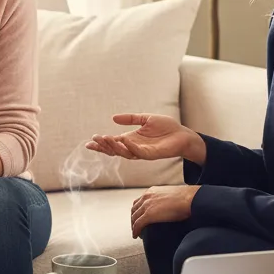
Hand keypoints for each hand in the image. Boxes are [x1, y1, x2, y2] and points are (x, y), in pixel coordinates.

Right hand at [87, 114, 204, 164]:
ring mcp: (141, 152)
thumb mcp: (145, 119)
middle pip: (114, 150)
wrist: (183, 135)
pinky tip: (123, 140)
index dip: (101, 143)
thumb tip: (113, 118)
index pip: (112, 143)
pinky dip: (129, 147)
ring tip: (105, 138)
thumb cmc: (167, 128)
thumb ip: (131, 118)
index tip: (90, 141)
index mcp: (131, 139)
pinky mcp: (150, 154)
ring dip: (113, 147)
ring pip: (123, 153)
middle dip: (103, 146)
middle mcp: (134, 147)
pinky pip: (137, 152)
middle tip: (93, 141)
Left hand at [130, 185, 198, 238]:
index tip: (138, 217)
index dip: (137, 211)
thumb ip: (167, 200)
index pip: (139, 202)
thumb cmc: (187, 198)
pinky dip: (135, 231)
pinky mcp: (149, 215)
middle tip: (136, 227)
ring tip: (137, 233)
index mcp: (152, 191)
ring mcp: (146, 205)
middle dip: (134, 219)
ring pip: (134, 217)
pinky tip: (136, 235)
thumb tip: (169, 207)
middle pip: (134, 210)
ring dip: (134, 226)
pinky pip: (138, 224)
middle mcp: (146, 197)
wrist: (191, 199)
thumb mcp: (172, 196)